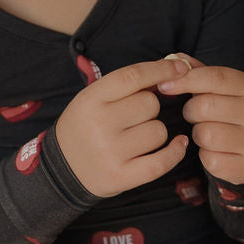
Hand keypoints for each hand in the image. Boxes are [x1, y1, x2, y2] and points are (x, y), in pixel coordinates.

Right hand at [54, 57, 190, 196]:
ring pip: (159, 131)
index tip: (181, 67)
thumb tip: (170, 69)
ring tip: (136, 137)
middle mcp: (100, 124)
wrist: (62, 170)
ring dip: (155, 132)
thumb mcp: (93, 99)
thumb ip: (126, 85)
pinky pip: (162, 161)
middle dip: (149, 108)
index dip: (161, 69)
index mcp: (91, 99)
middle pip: (150, 104)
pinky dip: (175, 152)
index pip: (133, 76)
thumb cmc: (85, 127)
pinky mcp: (121, 176)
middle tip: (133, 117)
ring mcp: (110, 152)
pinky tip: (178, 144)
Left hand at [159, 55, 243, 185]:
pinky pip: (211, 159)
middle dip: (190, 111)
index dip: (186, 80)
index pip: (215, 77)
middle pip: (206, 106)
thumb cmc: (226, 111)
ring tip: (205, 131)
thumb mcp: (217, 88)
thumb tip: (172, 60)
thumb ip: (195, 71)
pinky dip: (205, 156)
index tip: (163, 86)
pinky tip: (214, 151)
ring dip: (197, 134)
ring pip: (206, 134)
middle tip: (194, 114)